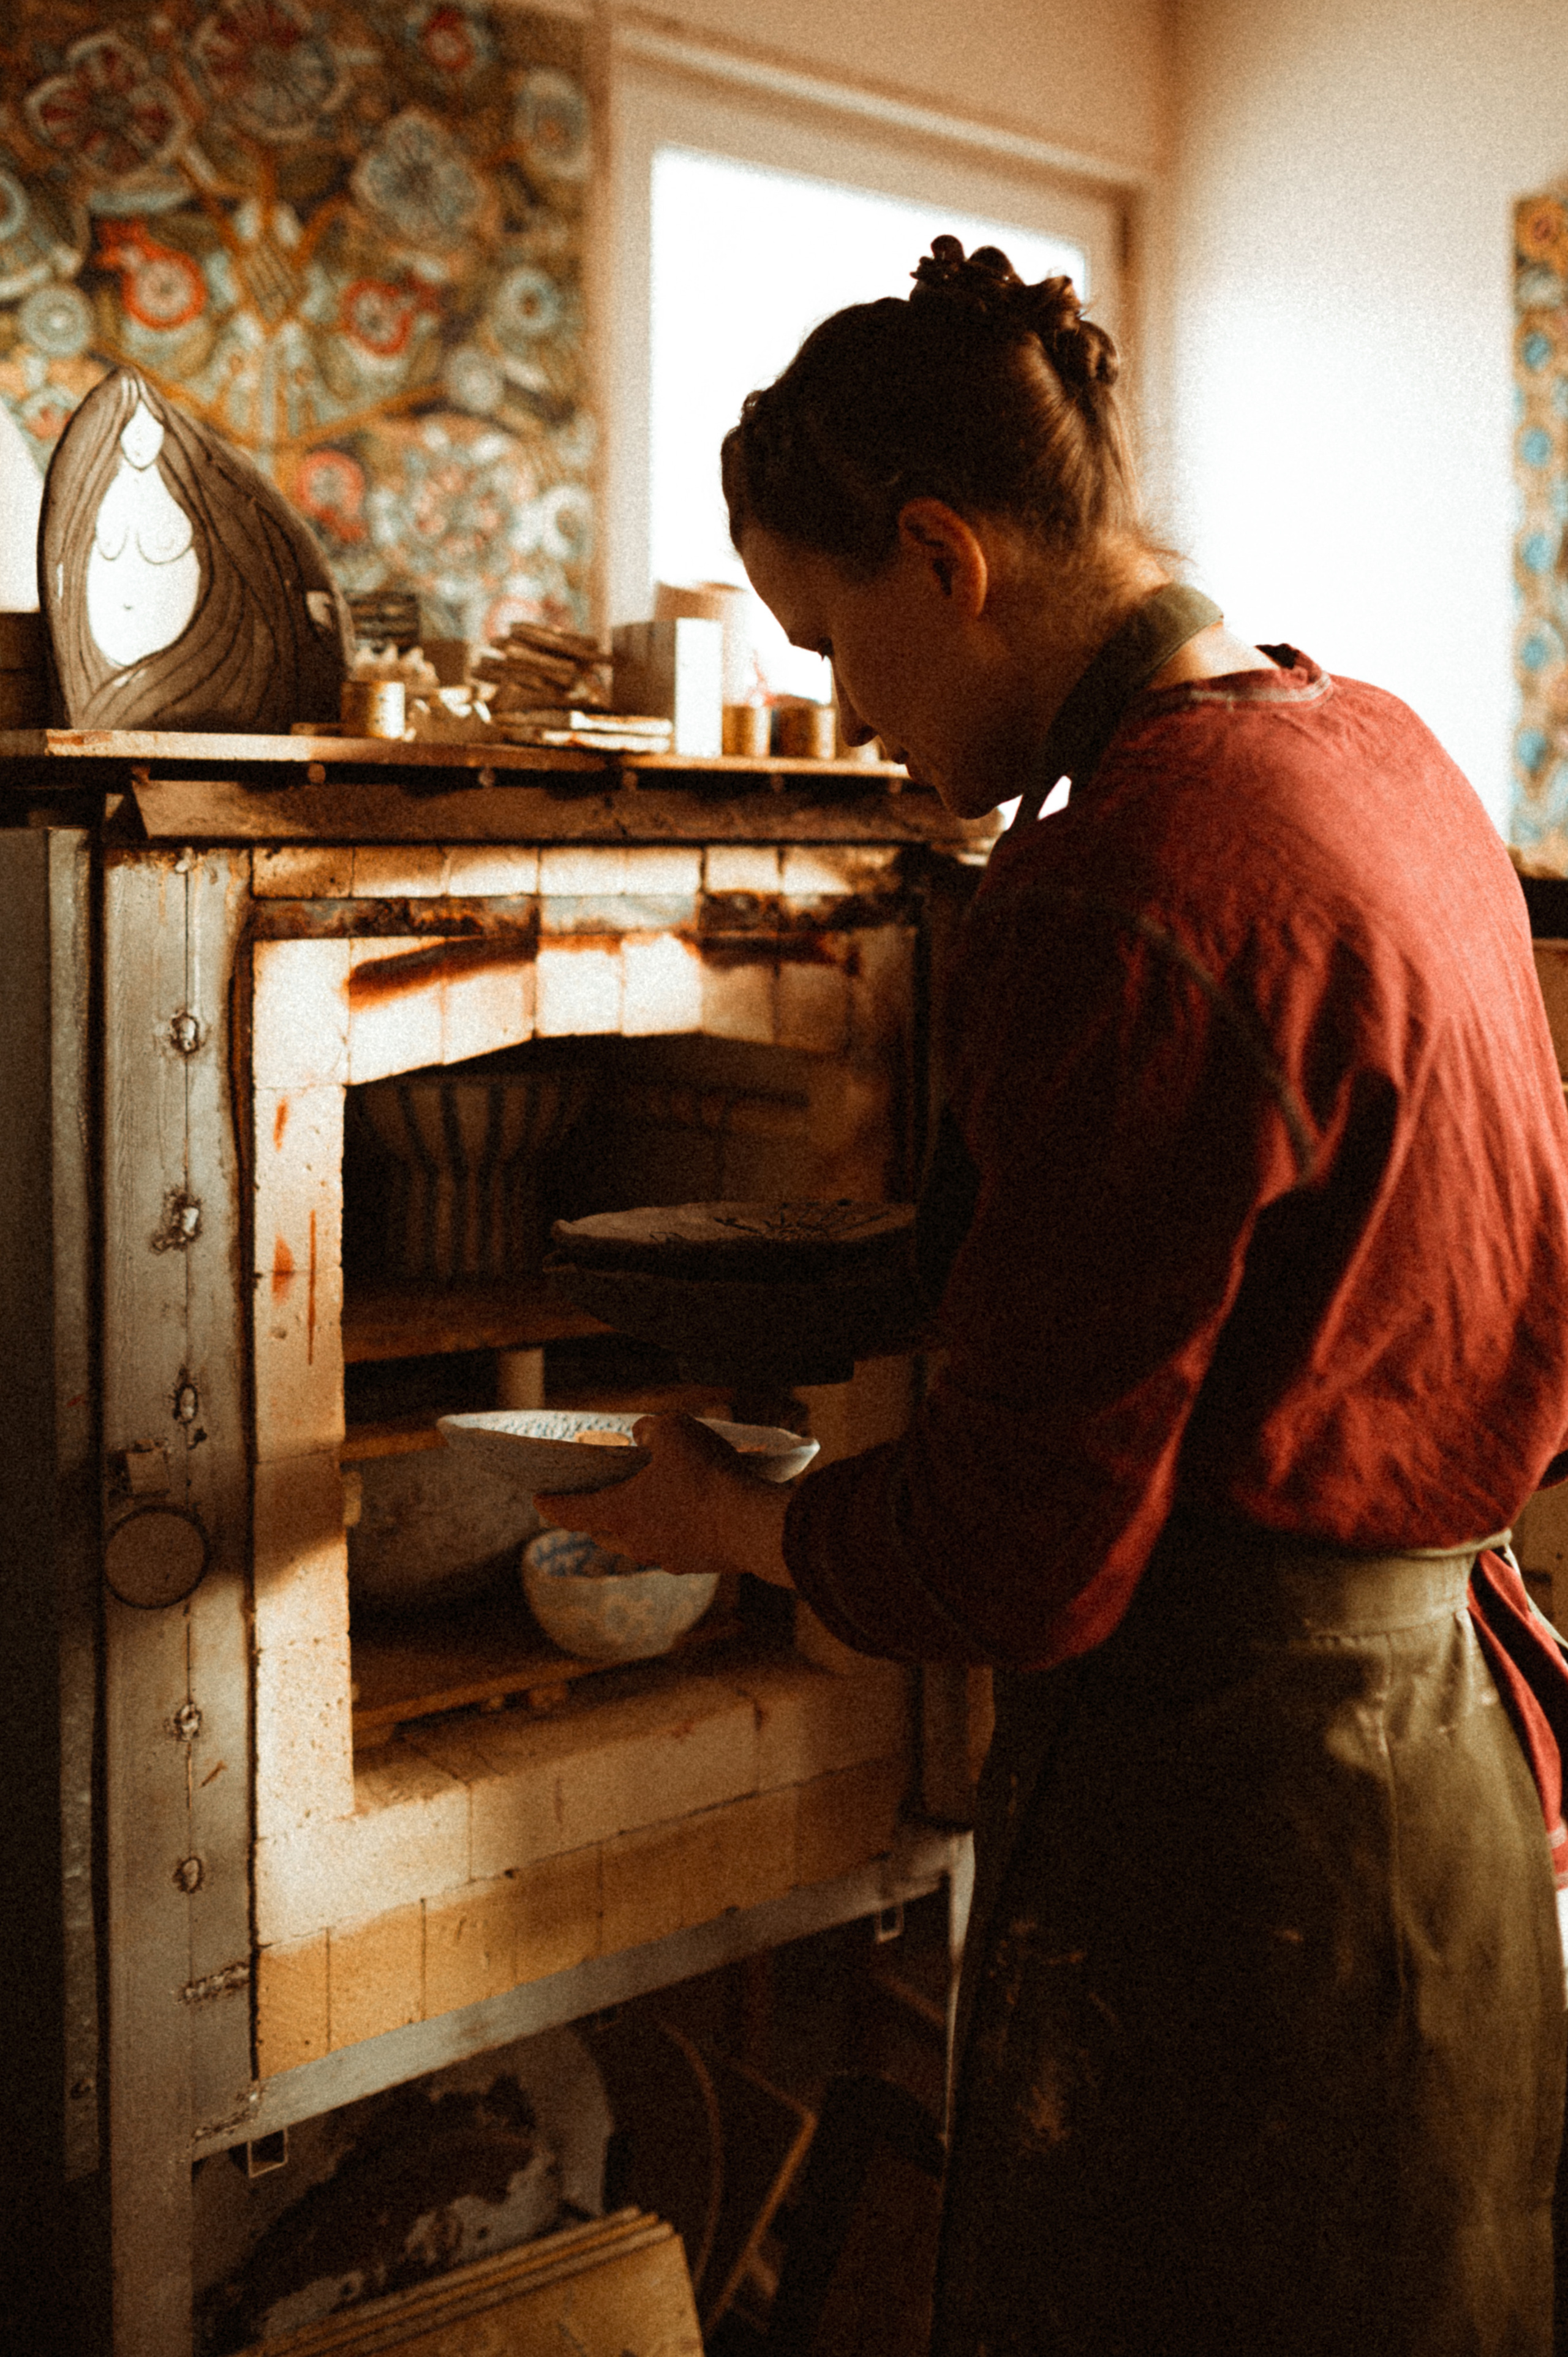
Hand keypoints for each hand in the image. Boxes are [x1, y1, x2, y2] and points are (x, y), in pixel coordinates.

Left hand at [535, 1412, 794, 1587]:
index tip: (537, 1500)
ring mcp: (668, 1557)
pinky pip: (675, 1545)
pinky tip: (691, 1510)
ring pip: (640, 1541)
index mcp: (619, 1512)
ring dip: (638, 1522)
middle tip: (596, 1495)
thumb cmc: (707, 1475)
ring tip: (649, 1498)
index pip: (571, 1511)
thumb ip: (652, 1429)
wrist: (754, 1525)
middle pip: (603, 1530)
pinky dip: (673, 1529)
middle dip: (596, 1513)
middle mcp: (637, 1542)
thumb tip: (643, 1436)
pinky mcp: (699, 1563)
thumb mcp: (675, 1431)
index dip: (552, 1503)